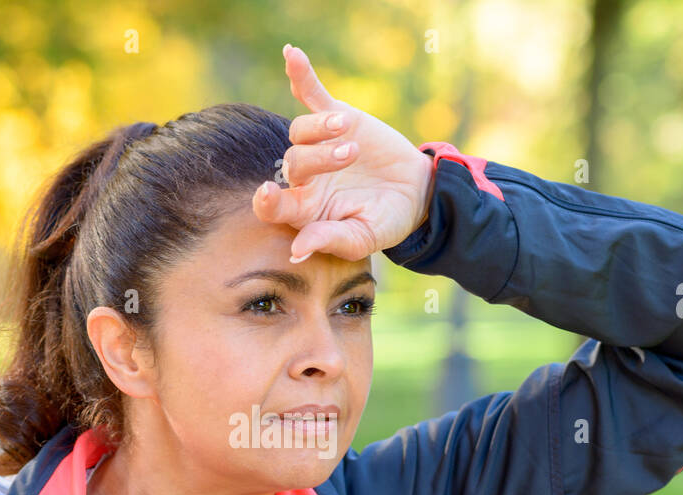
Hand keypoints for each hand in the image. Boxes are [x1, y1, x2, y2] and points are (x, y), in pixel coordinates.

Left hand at [252, 43, 434, 262]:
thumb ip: (331, 241)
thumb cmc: (385, 223)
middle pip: (293, 162)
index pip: (274, 207)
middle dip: (320, 158)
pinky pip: (310, 95)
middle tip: (351, 156)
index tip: (268, 192)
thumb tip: (297, 252)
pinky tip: (292, 54)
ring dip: (321, 129)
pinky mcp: (336, 118)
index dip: (266, 201)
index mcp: (306, 210)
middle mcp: (305, 178)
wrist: (416, 194)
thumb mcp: (363, 239)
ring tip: (349, 133)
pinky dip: (301, 75)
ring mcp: (318, 145)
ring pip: (299, 131)